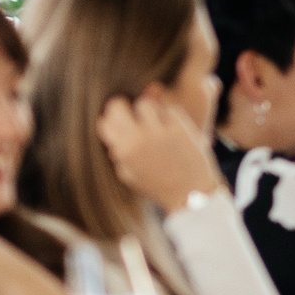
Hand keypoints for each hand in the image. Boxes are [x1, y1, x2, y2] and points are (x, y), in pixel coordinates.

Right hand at [97, 96, 224, 213]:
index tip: (116, 122)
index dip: (109, 119)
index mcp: (124, 151)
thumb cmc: (157, 184)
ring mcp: (161, 131)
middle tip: (130, 115)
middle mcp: (140, 138)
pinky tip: (170, 125)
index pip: (104, 121)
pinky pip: (168, 108)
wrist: (190, 192)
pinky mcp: (181, 127)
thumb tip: (110, 125)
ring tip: (152, 122)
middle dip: (122, 108)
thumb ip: (117, 150)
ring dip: (146, 110)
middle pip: (118, 104)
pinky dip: (168, 114)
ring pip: (145, 103)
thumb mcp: (128, 173)